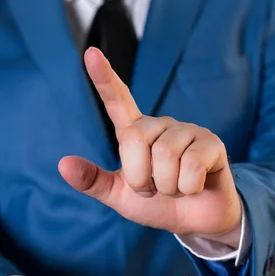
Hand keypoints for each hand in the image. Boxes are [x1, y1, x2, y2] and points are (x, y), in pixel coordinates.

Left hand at [58, 48, 241, 242]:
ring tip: (175, 188)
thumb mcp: (120, 197)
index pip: (118, 101)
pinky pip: (191, 165)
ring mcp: (188, 131)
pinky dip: (187, 187)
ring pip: (165, 156)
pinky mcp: (212, 143)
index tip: (90, 53)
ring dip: (166, 186)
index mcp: (136, 133)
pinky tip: (194, 187)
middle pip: (135, 139)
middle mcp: (161, 125)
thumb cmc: (157, 204)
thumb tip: (63, 164)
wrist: (195, 222)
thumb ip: (93, 182)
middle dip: (140, 177)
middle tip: (152, 189)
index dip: (104, 78)